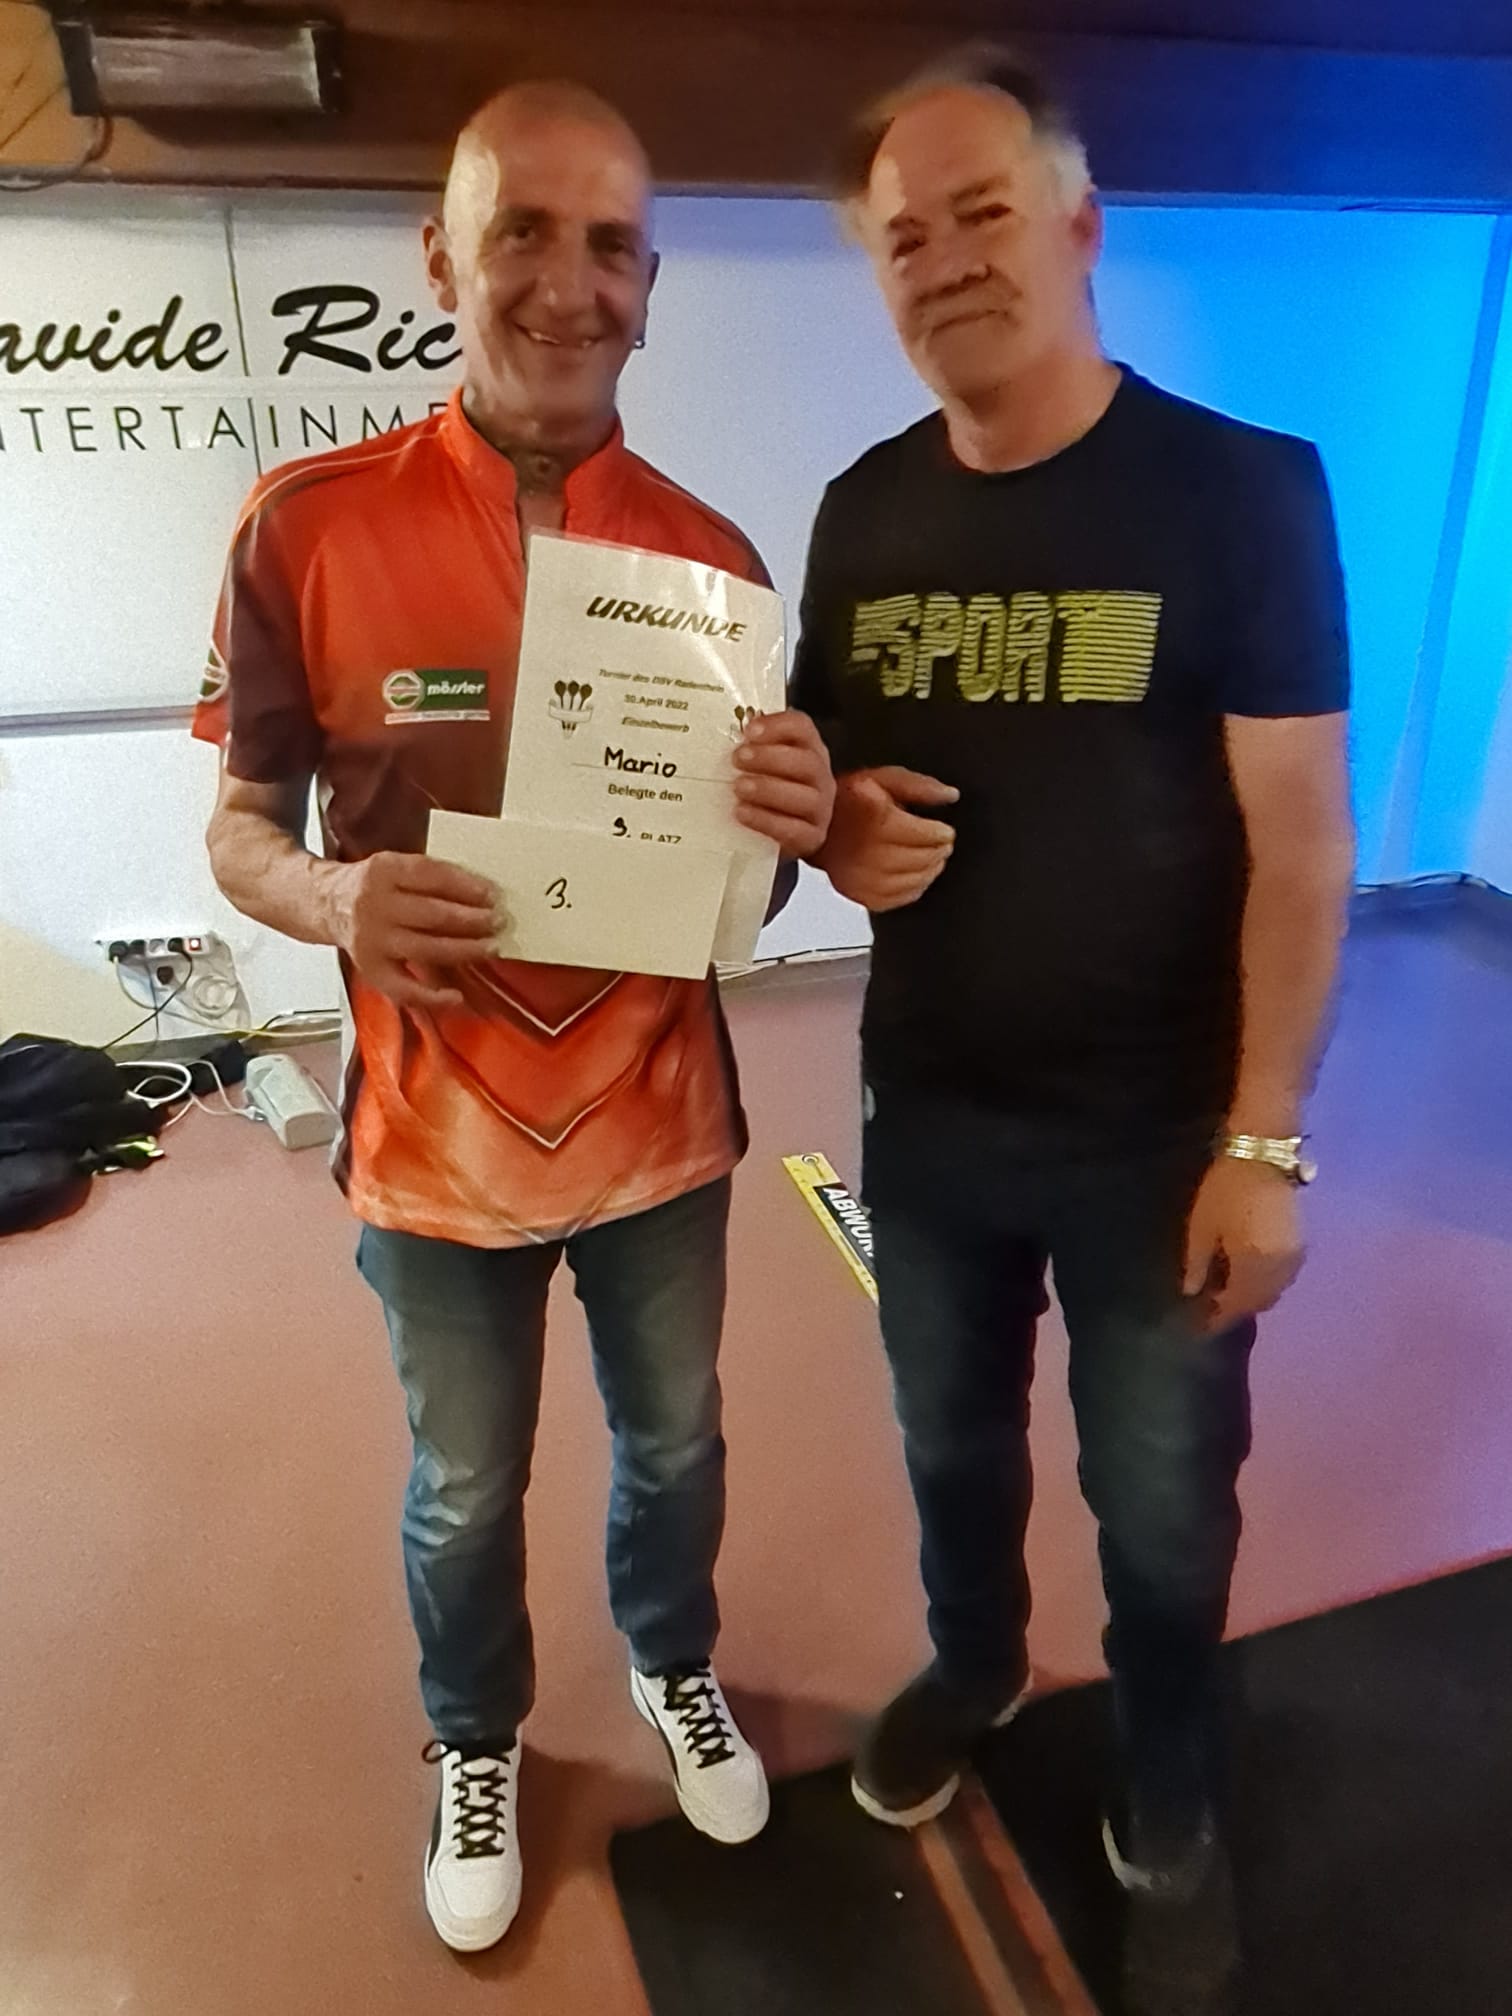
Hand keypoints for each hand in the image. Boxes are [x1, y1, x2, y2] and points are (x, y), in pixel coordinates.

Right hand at [330, 851, 500, 1011]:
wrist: (326, 904)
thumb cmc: (374, 886)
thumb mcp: (394, 866)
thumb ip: (429, 876)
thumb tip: (481, 895)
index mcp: (383, 869)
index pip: (432, 875)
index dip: (466, 886)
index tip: (493, 895)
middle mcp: (374, 904)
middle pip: (432, 914)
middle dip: (472, 920)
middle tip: (500, 922)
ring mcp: (371, 940)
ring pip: (425, 949)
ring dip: (464, 950)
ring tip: (491, 948)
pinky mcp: (370, 970)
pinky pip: (404, 989)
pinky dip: (432, 996)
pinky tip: (456, 996)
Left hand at [733, 710, 836, 858]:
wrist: (778, 837)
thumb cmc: (766, 795)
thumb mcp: (760, 768)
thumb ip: (749, 751)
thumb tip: (720, 738)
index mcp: (808, 750)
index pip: (802, 728)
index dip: (777, 726)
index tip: (749, 731)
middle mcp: (820, 777)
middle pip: (806, 761)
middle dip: (770, 757)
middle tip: (738, 759)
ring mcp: (820, 809)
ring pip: (805, 797)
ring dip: (769, 789)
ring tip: (739, 787)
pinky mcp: (812, 838)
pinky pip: (795, 830)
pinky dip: (767, 821)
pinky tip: (743, 813)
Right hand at [816, 766, 957, 911]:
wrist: (815, 829)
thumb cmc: (848, 800)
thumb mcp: (882, 778)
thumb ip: (919, 786)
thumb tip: (951, 795)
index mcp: (877, 818)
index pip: (926, 835)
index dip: (942, 833)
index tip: (945, 831)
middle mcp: (868, 850)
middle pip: (923, 858)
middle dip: (939, 851)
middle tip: (942, 844)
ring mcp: (863, 876)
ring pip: (915, 879)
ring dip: (930, 870)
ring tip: (932, 858)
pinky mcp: (859, 894)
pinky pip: (899, 897)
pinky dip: (914, 888)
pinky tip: (915, 875)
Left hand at [1183, 1155, 1305, 1333]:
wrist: (1263, 1153)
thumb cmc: (1225, 1187)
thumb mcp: (1203, 1226)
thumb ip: (1198, 1263)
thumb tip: (1192, 1292)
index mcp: (1254, 1264)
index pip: (1236, 1304)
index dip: (1218, 1318)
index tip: (1200, 1326)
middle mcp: (1280, 1267)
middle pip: (1259, 1302)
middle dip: (1236, 1309)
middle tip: (1212, 1310)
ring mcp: (1295, 1255)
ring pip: (1274, 1291)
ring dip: (1253, 1297)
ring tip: (1228, 1293)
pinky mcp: (1301, 1243)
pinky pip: (1284, 1277)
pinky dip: (1267, 1283)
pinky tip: (1249, 1275)